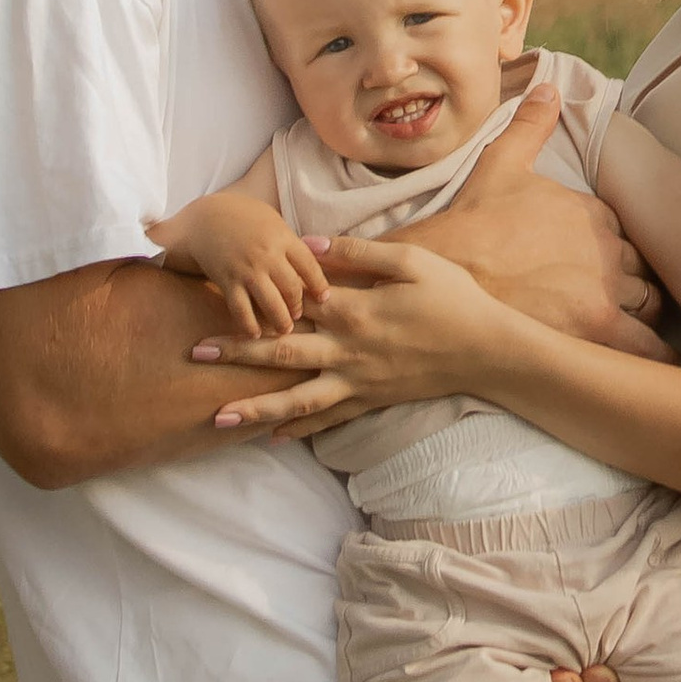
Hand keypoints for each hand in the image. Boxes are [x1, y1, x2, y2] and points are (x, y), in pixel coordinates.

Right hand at [144, 192, 329, 341]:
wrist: (205, 218)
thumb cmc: (242, 216)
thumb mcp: (271, 220)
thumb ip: (290, 241)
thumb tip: (313, 261)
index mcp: (282, 237)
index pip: (310, 266)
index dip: (319, 285)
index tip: (323, 298)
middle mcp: (267, 255)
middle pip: (292, 288)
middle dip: (298, 306)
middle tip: (298, 315)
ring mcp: (247, 270)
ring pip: (271, 303)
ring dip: (280, 321)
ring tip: (284, 329)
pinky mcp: (227, 281)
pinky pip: (241, 310)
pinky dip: (249, 325)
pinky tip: (255, 334)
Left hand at [188, 225, 500, 435]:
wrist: (486, 350)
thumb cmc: (451, 298)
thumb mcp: (410, 262)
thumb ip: (358, 252)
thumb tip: (310, 245)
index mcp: (354, 311)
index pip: (293, 307)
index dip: (253, 304)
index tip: (216, 299)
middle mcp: (348, 351)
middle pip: (282, 355)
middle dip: (236, 355)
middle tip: (195, 354)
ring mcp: (358, 381)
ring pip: (298, 399)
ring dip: (256, 407)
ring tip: (218, 417)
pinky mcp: (371, 400)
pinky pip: (328, 418)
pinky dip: (298, 428)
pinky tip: (272, 436)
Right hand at [438, 80, 658, 347]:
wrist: (444, 271)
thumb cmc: (469, 222)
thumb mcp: (501, 162)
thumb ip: (531, 125)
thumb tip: (549, 86)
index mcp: (592, 210)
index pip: (625, 232)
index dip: (613, 250)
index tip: (595, 264)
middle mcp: (608, 246)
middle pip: (642, 270)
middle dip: (632, 284)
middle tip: (607, 300)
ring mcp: (606, 289)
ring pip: (650, 306)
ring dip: (641, 318)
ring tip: (625, 332)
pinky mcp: (598, 329)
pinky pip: (647, 347)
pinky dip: (651, 355)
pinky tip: (643, 363)